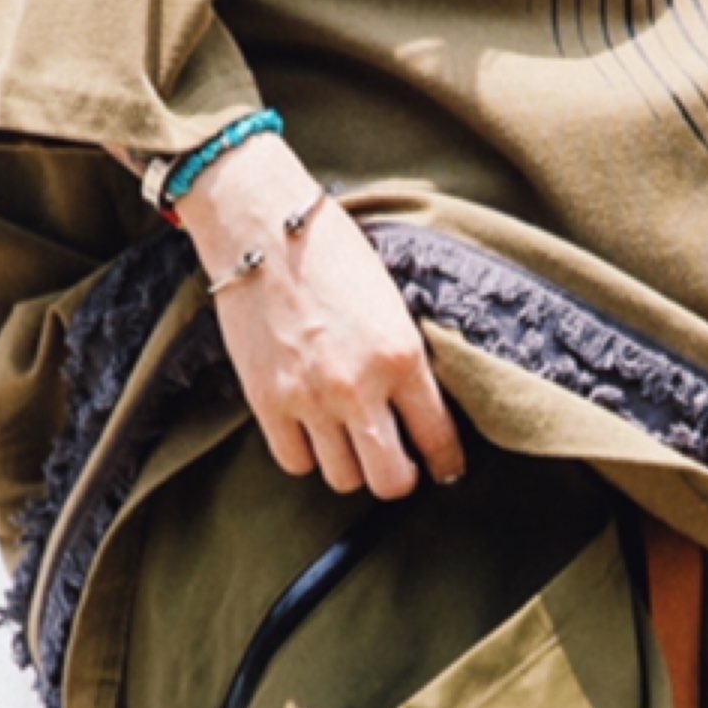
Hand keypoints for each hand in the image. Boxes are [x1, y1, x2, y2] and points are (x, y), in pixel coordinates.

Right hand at [179, 144, 464, 498]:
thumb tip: (420, 409)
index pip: (437, 438)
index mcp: (402, 356)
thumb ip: (406, 358)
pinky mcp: (266, 401)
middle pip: (390, 480)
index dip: (446, 464)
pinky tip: (312, 431)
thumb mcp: (391, 301)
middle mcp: (359, 387)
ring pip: (342, 479)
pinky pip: (295, 462)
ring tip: (350, 442)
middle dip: (399, 478)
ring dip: (351, 467)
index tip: (445, 469)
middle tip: (395, 463)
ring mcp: (310, 399)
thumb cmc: (331, 251)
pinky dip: (307, 454)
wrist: (261, 227)